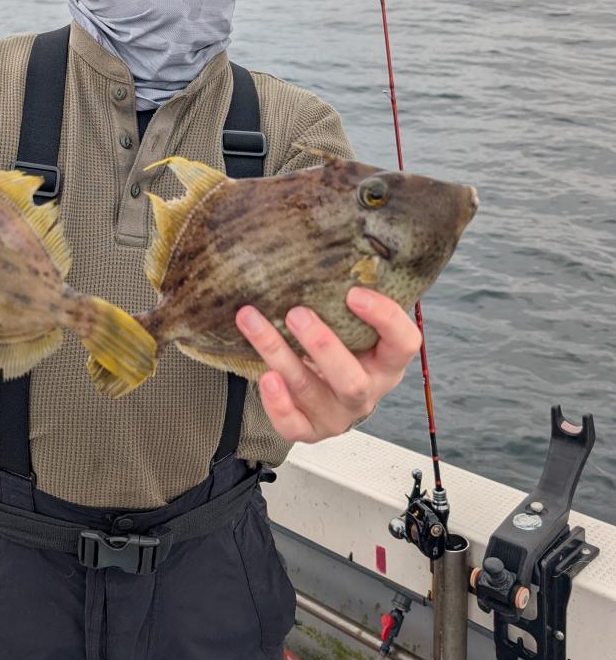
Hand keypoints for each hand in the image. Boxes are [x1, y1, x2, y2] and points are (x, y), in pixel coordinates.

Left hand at [235, 288, 422, 444]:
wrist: (323, 386)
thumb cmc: (341, 341)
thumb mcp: (352, 321)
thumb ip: (347, 293)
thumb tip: (323, 228)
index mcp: (388, 361)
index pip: (405, 342)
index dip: (384, 318)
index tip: (353, 292)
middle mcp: (368, 392)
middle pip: (352, 379)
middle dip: (322, 345)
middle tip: (296, 313)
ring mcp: (339, 415)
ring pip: (310, 392)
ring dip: (278, 355)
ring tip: (252, 321)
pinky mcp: (310, 431)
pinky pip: (293, 426)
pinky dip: (277, 404)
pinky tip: (264, 377)